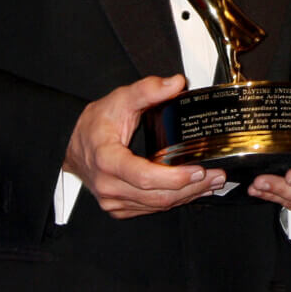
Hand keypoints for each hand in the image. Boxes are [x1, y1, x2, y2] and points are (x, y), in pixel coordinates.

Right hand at [63, 74, 225, 218]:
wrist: (73, 144)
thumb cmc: (95, 123)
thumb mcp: (120, 99)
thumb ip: (148, 89)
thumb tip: (176, 83)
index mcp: (107, 160)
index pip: (144, 176)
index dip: (174, 177)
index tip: (198, 169)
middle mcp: (109, 185)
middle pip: (156, 195)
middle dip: (191, 188)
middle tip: (216, 176)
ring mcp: (113, 200)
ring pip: (156, 205)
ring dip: (187, 196)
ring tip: (211, 183)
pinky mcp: (120, 207)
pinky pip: (150, 208)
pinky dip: (173, 200)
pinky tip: (191, 191)